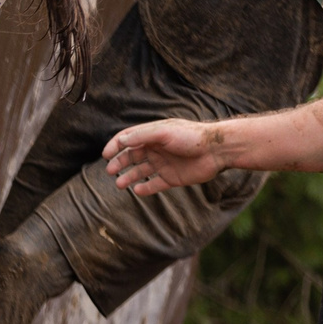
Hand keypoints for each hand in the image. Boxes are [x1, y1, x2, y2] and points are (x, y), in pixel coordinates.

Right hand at [103, 119, 222, 194]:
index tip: (105, 155)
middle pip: (131, 156)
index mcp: (152, 135)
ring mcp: (164, 164)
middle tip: (110, 171)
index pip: (128, 139)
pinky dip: (145, 188)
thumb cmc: (191, 137)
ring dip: (129, 177)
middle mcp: (156, 149)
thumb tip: (121, 141)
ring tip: (120, 184)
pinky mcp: (172, 178)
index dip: (115, 146)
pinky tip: (137, 191)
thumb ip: (141, 136)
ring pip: (141, 171)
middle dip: (119, 163)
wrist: (217, 151)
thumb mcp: (163, 132)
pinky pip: (155, 184)